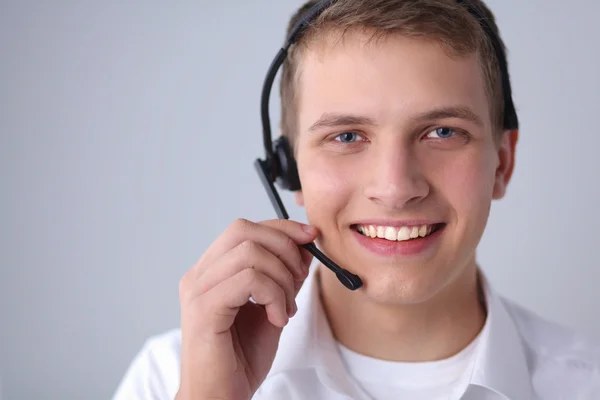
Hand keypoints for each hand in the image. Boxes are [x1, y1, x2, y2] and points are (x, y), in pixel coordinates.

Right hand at [175, 218, 317, 399]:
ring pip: (250, 252)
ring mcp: (198, 290)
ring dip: (281, 278)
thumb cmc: (240, 358)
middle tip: (300, 277)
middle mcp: (200, 275)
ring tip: (286, 308)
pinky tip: (276, 318)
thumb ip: (284, 277)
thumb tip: (305, 247)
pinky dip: (274, 295)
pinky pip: (249, 280)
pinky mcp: (204, 308)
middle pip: (244, 230)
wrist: (220, 397)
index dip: (282, 228)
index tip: (310, 238)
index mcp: (212, 271)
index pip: (245, 229)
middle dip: (284, 247)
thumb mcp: (272, 307)